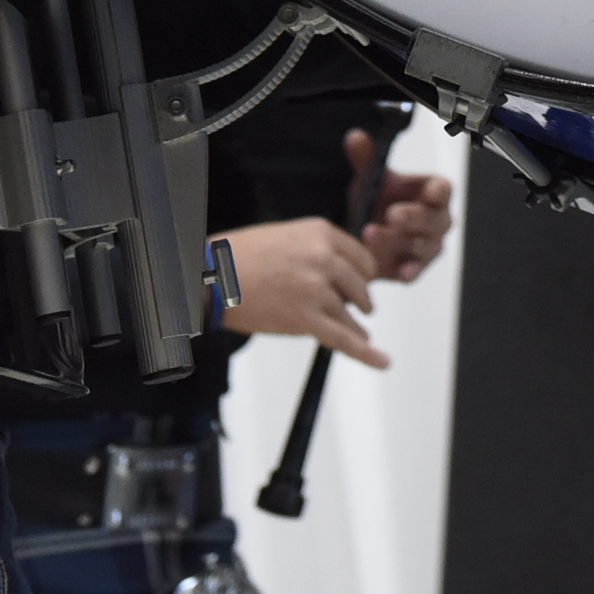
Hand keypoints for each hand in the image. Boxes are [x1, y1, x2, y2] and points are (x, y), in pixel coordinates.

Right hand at [216, 217, 386, 366]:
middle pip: (361, 286)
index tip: (360, 284)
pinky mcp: (306, 318)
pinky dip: (366, 353)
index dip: (362, 275)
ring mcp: (316, 288)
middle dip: (358, 299)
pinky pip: (344, 339)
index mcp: (321, 233)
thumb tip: (342, 273)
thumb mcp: (287, 236)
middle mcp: (324, 257)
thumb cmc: (241, 257)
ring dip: (355, 325)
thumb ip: (317, 249)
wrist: (210, 278)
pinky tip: (382, 361)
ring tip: (359, 332)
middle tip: (352, 307)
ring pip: (351, 314)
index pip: (362, 258)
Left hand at [346, 127, 451, 282]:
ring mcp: (427, 246)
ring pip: (425, 246)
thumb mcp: (369, 178)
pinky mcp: (414, 267)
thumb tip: (354, 137)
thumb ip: (365, 158)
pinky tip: (397, 270)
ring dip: (400, 241)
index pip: (442, 189)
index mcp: (430, 192)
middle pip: (435, 219)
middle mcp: (435, 220)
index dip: (437, 191)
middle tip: (392, 215)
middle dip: (414, 217)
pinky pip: (416, 271)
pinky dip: (409, 271)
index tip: (427, 192)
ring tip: (370, 234)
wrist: (362, 232)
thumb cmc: (377, 200)